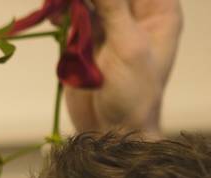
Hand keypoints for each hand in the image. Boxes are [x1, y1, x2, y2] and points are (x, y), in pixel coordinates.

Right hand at [66, 0, 182, 135]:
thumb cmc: (134, 94)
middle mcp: (135, 13)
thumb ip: (112, 6)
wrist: (111, 131)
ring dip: (69, 0)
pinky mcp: (85, 38)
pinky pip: (71, 14)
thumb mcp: (128, 46)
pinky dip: (59, 11)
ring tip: (56, 7)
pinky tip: (52, 15)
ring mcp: (109, 24)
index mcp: (158, 10)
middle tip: (66, 0)